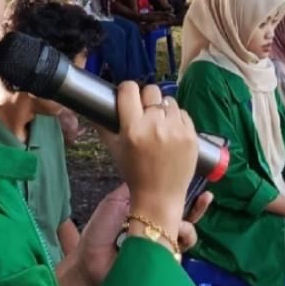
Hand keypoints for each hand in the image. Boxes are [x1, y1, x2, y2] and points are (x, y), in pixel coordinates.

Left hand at [65, 186, 212, 285]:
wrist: (90, 261)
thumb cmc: (99, 232)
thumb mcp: (115, 202)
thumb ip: (134, 188)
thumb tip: (152, 171)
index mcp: (148, 212)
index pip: (172, 200)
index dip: (185, 192)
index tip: (197, 183)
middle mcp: (158, 228)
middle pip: (187, 216)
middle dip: (197, 208)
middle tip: (204, 198)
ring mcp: (163, 246)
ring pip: (188, 234)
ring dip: (186, 227)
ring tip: (173, 226)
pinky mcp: (164, 262)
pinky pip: (180, 252)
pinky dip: (180, 242)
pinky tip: (171, 238)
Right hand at [110, 83, 198, 241]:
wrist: (160, 196)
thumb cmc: (134, 173)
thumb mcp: (114, 150)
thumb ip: (103, 126)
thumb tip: (93, 109)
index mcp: (133, 128)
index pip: (129, 89)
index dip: (127, 90)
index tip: (128, 96)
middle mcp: (154, 126)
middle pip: (152, 91)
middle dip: (147, 98)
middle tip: (145, 110)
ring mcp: (176, 130)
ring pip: (169, 101)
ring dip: (164, 109)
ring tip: (160, 124)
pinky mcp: (191, 135)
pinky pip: (184, 114)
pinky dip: (177, 120)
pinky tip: (172, 132)